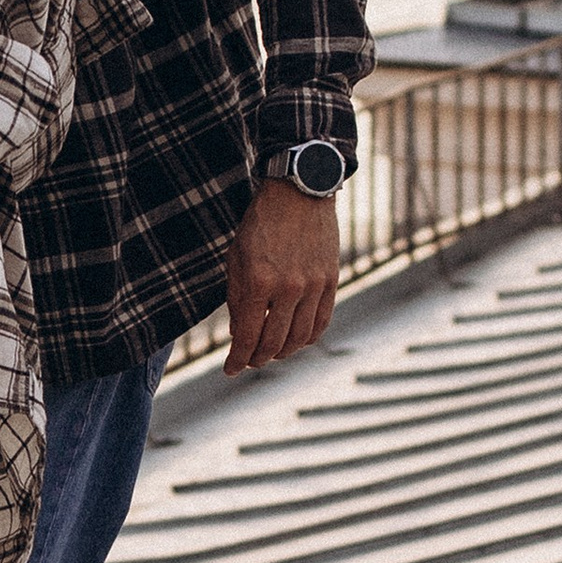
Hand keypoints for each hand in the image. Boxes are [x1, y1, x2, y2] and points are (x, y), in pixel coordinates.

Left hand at [223, 178, 339, 373]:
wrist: (299, 192)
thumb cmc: (260, 224)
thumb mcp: (237, 258)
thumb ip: (237, 298)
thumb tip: (239, 335)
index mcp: (258, 281)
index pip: (248, 336)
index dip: (237, 359)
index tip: (230, 370)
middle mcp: (288, 288)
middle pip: (274, 343)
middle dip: (257, 359)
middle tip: (248, 362)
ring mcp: (314, 286)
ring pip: (300, 338)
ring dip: (282, 353)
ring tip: (270, 354)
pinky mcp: (331, 282)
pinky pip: (321, 322)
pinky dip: (307, 339)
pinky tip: (295, 341)